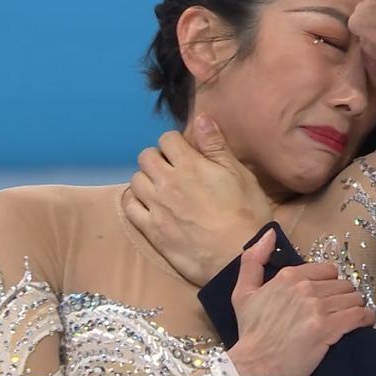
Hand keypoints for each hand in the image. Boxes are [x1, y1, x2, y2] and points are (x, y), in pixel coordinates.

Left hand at [124, 114, 274, 285]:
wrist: (237, 257)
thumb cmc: (246, 213)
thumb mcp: (239, 174)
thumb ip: (216, 146)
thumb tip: (201, 118)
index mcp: (189, 165)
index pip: (167, 139)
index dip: (176, 142)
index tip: (186, 153)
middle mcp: (167, 182)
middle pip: (146, 157)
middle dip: (159, 158)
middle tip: (174, 170)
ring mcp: (156, 207)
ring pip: (135, 180)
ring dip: (147, 179)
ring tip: (162, 188)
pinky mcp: (151, 230)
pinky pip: (129, 207)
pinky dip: (135, 201)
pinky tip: (148, 204)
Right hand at [226, 231, 375, 375]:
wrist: (255, 365)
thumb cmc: (251, 333)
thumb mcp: (243, 293)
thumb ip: (253, 260)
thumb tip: (269, 234)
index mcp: (288, 276)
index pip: (327, 270)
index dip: (330, 283)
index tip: (329, 294)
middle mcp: (304, 288)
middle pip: (342, 283)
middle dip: (343, 296)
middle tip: (339, 308)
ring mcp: (317, 307)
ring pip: (353, 298)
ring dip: (354, 307)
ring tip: (350, 317)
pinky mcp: (328, 328)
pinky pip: (358, 315)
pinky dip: (365, 318)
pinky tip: (364, 322)